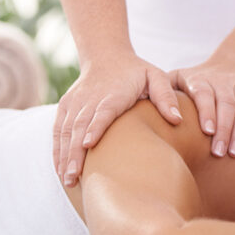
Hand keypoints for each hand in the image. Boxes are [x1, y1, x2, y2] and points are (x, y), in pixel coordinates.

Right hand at [54, 53, 180, 185]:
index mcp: (113, 93)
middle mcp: (90, 98)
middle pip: (80, 125)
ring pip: (66, 130)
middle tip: (75, 177)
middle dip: (75, 152)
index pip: (103, 111)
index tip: (89, 145)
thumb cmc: (136, 71)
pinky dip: (57, 149)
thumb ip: (165, 96)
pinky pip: (58, 129)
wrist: (106, 55)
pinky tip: (60, 169)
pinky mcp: (66, 106)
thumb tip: (177, 119)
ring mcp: (75, 102)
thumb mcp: (156, 76)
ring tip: (67, 180)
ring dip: (64, 155)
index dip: (95, 127)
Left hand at [170, 57, 234, 157]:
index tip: (208, 131)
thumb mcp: (176, 78)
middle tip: (220, 153)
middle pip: (226, 103)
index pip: (204, 94)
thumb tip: (146, 113)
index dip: (207, 111)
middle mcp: (222, 80)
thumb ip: (162, 93)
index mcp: (200, 79)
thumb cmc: (195, 80)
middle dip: (225, 129)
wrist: (231, 62)